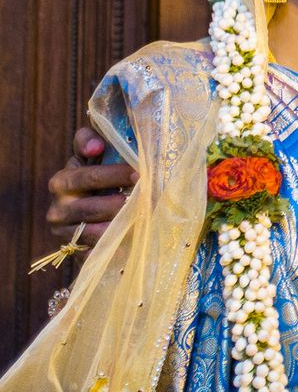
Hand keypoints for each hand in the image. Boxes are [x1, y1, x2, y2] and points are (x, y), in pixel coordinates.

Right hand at [46, 126, 137, 246]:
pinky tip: (131, 234)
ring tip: (142, 214)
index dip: (116, 175)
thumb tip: (96, 146)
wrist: (85, 209)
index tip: (139, 173)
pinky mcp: (75, 252)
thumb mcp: (88, 154)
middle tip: (147, 195)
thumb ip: (89, 140)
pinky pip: (97, 250)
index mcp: (61, 182)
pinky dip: (116, 242)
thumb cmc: (93, 174)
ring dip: (122, 225)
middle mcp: (57, 210)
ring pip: (97, 232)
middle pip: (96, 208)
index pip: (91, 178)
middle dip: (124, 202)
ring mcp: (65, 234)